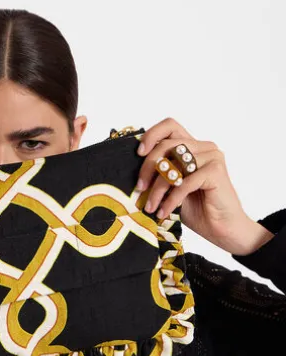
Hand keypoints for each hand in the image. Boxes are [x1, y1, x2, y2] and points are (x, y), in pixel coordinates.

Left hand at [135, 117, 273, 254]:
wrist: (222, 229)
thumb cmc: (197, 210)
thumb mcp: (172, 190)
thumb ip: (160, 176)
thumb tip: (133, 173)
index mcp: (192, 147)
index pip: (170, 126)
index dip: (151, 135)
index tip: (138, 154)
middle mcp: (203, 147)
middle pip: (167, 146)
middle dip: (148, 168)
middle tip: (139, 189)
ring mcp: (212, 157)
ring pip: (174, 166)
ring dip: (157, 189)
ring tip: (150, 207)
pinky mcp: (216, 171)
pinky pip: (185, 183)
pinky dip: (171, 200)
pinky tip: (163, 212)